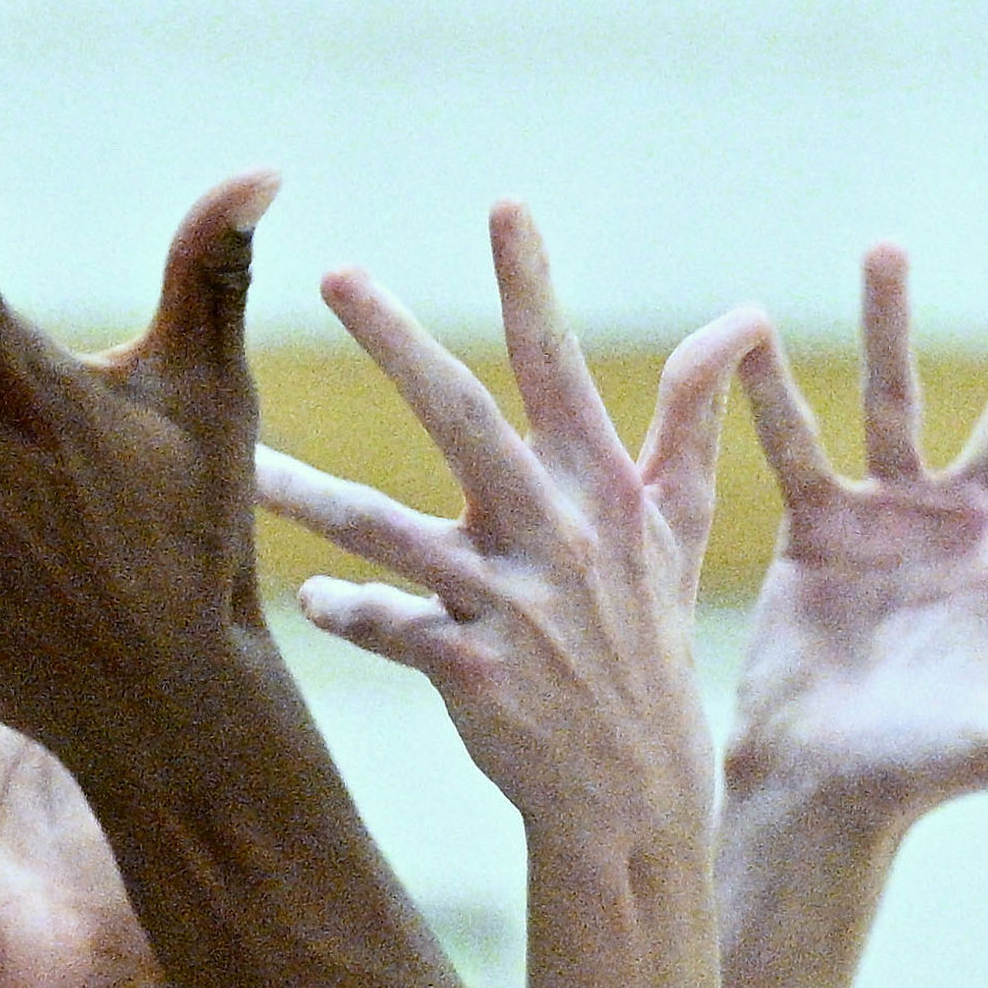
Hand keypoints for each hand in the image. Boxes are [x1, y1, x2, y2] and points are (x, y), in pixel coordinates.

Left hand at [254, 203, 765, 858]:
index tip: (506, 204)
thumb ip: (691, 415)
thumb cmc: (647, 637)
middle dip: (401, 345)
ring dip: (314, 494)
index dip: (533, 285)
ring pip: (393, 532)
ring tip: (244, 462)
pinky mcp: (472, 671)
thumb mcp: (676, 525)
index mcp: (601, 488)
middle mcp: (556, 533)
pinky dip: (349, 612)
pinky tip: (310, 596)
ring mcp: (512, 604)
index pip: (558, 367)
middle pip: (466, 420)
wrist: (635, 783)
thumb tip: (742, 317)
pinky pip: (392, 630)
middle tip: (339, 274)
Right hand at [724, 247, 987, 828]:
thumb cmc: (923, 774)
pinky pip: (794, 446)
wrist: (818, 786)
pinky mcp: (816, 530)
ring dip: (893, 325)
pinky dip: (772, 393)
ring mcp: (890, 521)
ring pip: (897, 402)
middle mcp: (962, 527)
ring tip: (888, 245)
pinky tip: (755, 331)